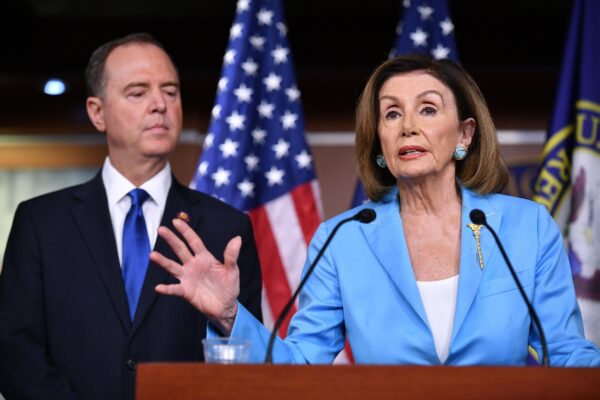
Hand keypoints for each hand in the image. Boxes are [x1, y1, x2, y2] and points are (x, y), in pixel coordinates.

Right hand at [150, 218, 239, 333]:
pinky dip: (166, 288)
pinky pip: (174, 289)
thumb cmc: (229, 286)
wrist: (226, 306)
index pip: (194, 241)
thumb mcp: (232, 270)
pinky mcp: (186, 291)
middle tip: (161, 229)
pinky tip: (159, 287)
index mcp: (204, 257)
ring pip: (173, 267)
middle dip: (171, 239)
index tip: (176, 221)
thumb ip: (231, 255)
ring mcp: (188, 277)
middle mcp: (193, 265)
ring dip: (163, 261)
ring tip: (152, 255)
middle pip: (180, 249)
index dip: (185, 231)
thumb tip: (237, 238)